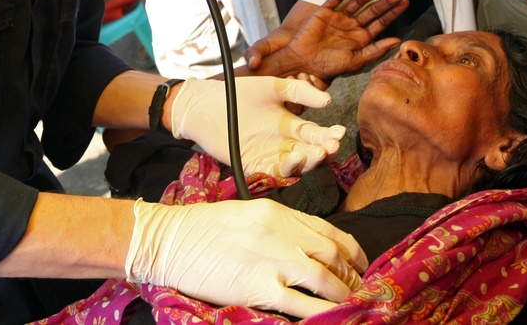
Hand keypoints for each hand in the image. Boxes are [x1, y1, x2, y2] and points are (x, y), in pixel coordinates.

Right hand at [127, 197, 365, 317]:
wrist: (168, 241)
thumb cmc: (200, 228)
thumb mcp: (245, 215)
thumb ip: (277, 227)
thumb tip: (303, 248)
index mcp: (277, 212)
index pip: (328, 231)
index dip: (350, 251)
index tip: (358, 264)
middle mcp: (282, 233)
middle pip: (333, 255)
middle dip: (351, 275)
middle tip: (357, 289)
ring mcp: (273, 260)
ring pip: (327, 281)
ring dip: (344, 296)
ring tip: (350, 306)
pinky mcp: (261, 287)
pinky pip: (304, 305)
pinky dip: (323, 314)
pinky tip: (331, 319)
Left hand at [170, 76, 346, 176]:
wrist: (208, 104)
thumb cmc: (240, 93)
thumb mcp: (273, 87)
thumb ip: (299, 92)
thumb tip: (327, 100)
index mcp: (291, 126)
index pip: (317, 135)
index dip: (330, 135)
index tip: (339, 132)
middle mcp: (284, 144)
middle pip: (311, 153)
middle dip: (324, 152)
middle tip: (330, 146)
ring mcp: (271, 156)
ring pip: (297, 167)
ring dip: (309, 163)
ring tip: (316, 153)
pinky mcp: (255, 165)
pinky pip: (275, 173)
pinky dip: (286, 170)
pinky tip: (293, 159)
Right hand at [248, 0, 408, 79]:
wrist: (302, 62)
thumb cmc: (328, 65)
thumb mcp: (355, 61)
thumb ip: (375, 51)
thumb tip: (397, 40)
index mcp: (361, 38)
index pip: (381, 22)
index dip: (393, 13)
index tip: (405, 4)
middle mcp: (352, 25)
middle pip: (373, 11)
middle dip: (386, 3)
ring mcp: (339, 17)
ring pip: (358, 2)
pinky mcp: (326, 11)